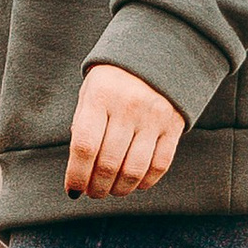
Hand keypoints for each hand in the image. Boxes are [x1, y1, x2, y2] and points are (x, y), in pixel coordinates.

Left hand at [67, 63, 185, 198]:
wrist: (156, 54)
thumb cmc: (113, 81)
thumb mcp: (90, 93)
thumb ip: (83, 126)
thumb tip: (79, 168)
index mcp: (100, 97)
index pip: (85, 147)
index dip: (77, 175)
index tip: (73, 190)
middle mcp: (128, 107)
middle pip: (109, 164)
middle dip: (97, 187)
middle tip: (92, 193)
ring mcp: (154, 117)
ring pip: (134, 170)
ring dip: (119, 189)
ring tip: (110, 191)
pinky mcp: (174, 126)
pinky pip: (160, 165)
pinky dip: (145, 182)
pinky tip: (133, 184)